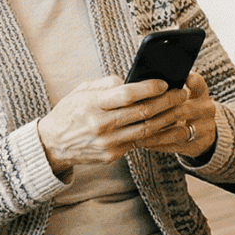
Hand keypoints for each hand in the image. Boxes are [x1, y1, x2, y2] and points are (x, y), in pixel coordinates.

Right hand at [35, 73, 191, 175]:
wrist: (53, 144)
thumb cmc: (69, 112)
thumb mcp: (81, 91)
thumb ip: (106, 85)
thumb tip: (133, 80)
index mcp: (92, 104)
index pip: (127, 95)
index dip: (149, 88)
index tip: (165, 82)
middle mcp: (100, 124)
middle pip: (142, 112)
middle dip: (167, 102)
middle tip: (181, 93)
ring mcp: (108, 142)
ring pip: (147, 130)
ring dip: (167, 119)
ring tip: (180, 109)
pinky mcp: (112, 155)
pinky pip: (139, 142)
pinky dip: (156, 133)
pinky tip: (166, 125)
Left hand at [135, 72, 218, 159]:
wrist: (202, 132)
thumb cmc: (183, 107)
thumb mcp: (184, 94)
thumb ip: (170, 87)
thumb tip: (143, 81)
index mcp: (201, 94)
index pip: (198, 84)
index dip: (192, 81)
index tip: (184, 78)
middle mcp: (206, 110)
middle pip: (181, 111)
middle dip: (158, 114)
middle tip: (138, 116)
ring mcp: (204, 130)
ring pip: (178, 132)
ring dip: (156, 134)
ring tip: (138, 134)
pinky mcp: (197, 146)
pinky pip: (175, 147)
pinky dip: (157, 145)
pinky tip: (144, 143)